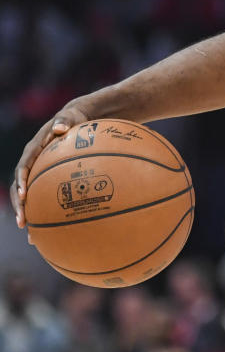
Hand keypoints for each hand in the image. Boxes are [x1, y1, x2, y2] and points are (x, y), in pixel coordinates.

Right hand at [11, 104, 91, 228]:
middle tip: (23, 222)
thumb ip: (64, 121)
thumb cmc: (75, 119)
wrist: (76, 121)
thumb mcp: (70, 117)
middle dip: (20, 205)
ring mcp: (38, 173)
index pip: (24, 167)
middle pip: (21, 187)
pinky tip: (49, 232)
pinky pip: (43, 197)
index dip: (22, 181)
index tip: (24, 195)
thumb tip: (60, 127)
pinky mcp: (48, 180)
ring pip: (28, 196)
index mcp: (34, 150)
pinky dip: (45, 213)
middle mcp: (32, 163)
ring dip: (28, 214)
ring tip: (30, 234)